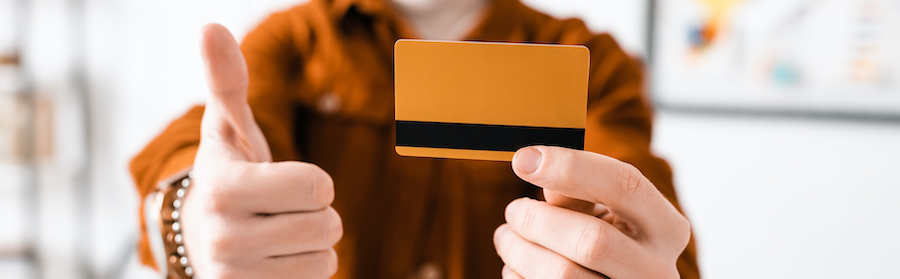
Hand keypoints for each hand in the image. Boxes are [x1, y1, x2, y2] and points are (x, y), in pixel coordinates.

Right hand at [180, 23, 341, 277]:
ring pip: (326, 257)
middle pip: (327, 224)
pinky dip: (307, 267)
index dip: (314, 181)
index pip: (317, 189)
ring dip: (313, 241)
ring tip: (278, 230)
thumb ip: (227, 81)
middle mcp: (225, 238)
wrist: (199, 235)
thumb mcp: (227, 126)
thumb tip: (211, 28)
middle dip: (317, 211)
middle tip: (283, 207)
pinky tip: (277, 257)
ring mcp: (236, 274)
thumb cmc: (227, 171)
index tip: (285, 179)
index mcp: (223, 189)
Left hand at [493, 146, 690, 278]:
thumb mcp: (606, 211)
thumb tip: (538, 167)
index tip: (524, 159)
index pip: (625, 185)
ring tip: (507, 237)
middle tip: (514, 210)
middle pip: (591, 241)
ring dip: (519, 250)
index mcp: (667, 228)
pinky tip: (520, 266)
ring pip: (562, 274)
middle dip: (538, 220)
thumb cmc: (607, 241)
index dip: (570, 167)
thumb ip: (578, 189)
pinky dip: (519, 275)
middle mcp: (658, 269)